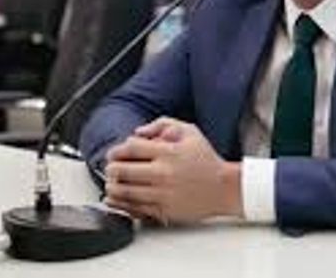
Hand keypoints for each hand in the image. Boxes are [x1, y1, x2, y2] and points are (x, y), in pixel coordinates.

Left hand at [104, 117, 242, 224]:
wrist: (224, 188)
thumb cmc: (206, 160)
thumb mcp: (190, 131)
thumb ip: (162, 124)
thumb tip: (138, 131)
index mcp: (169, 152)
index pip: (130, 148)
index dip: (117, 150)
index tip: (114, 154)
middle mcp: (164, 173)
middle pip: (122, 171)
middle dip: (111, 169)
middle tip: (111, 169)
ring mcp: (163, 194)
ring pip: (125, 192)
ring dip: (113, 188)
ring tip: (112, 184)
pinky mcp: (164, 210)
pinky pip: (135, 209)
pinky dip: (122, 204)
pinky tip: (119, 200)